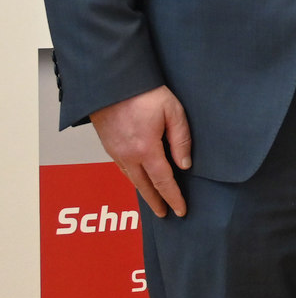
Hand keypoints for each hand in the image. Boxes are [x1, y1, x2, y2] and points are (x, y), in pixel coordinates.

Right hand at [89, 86, 190, 217]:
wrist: (112, 83)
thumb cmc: (144, 93)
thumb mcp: (173, 111)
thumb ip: (181, 139)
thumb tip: (185, 165)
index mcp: (146, 149)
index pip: (163, 181)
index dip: (173, 197)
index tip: (181, 210)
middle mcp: (128, 155)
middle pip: (145, 186)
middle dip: (157, 201)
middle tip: (166, 214)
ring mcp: (116, 152)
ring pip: (132, 179)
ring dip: (144, 192)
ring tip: (154, 201)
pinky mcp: (109, 146)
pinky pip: (122, 169)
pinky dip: (132, 179)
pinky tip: (138, 180)